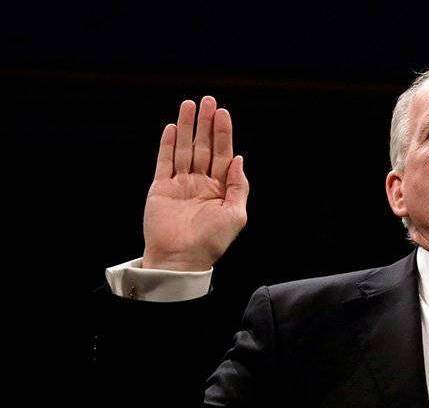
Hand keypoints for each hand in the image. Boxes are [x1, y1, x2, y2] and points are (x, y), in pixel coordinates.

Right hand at [142, 97, 248, 270]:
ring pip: (184, 149)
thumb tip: (240, 159)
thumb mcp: (236, 215)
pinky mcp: (161, 189)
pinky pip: (164, 162)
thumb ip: (239, 186)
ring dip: (187, 127)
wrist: (181, 258)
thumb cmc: (211, 241)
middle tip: (207, 100)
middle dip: (205, 124)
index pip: (223, 155)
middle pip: (204, 147)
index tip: (222, 113)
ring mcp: (180, 185)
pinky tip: (172, 128)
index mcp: (220, 189)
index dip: (223, 133)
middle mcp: (201, 184)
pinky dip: (168, 144)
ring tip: (188, 105)